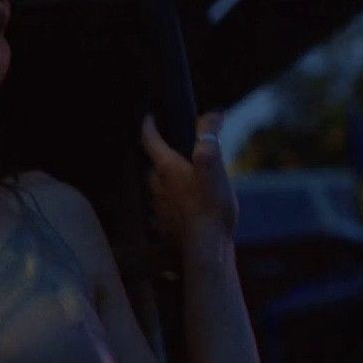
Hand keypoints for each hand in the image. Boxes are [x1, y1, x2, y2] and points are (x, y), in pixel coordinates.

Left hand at [139, 111, 237, 246]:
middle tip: (178, 152)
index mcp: (166, 168)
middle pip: (155, 164)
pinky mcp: (165, 225)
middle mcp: (156, 186)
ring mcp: (159, 207)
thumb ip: (209, 137)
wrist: (206, 247)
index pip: (150, 140)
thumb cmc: (210, 205)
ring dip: (169, 181)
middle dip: (164, 156)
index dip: (149, 126)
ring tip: (187, 180)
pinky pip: (166, 208)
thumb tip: (213, 115)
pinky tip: (188, 207)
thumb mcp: (213, 164)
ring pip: (159, 187)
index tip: (150, 117)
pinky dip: (174, 203)